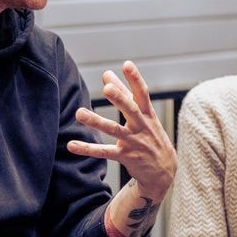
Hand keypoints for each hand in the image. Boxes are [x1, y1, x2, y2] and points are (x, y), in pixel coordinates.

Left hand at [68, 61, 176, 200]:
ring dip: (97, 122)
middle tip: (107, 89)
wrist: (164, 171)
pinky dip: (88, 149)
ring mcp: (134, 142)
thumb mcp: (144, 116)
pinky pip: (104, 152)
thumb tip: (107, 74)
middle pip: (131, 110)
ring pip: (114, 131)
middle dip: (120, 99)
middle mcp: (142, 126)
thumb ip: (124, 94)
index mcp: (147, 114)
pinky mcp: (126, 157)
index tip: (127, 65)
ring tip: (79, 113)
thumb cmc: (151, 137)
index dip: (135, 79)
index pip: (143, 94)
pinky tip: (72, 145)